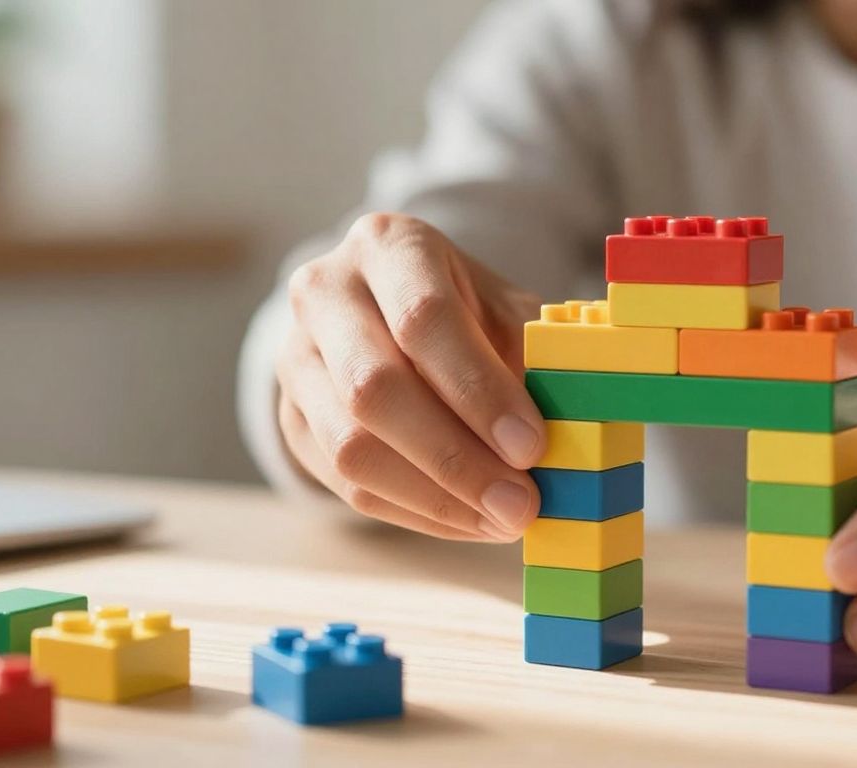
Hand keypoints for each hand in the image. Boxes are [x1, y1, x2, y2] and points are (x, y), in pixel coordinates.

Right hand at [277, 213, 544, 541]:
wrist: (387, 313)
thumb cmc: (465, 311)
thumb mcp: (504, 310)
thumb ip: (531, 358)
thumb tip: (565, 432)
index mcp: (387, 246)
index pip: (424, 319)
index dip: (478, 390)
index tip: (531, 447)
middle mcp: (325, 293)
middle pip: (373, 388)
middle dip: (455, 458)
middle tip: (521, 504)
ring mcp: (295, 359)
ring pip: (350, 447)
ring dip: (436, 497)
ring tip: (502, 519)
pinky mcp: (291, 420)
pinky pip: (348, 485)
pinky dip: (418, 512)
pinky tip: (471, 521)